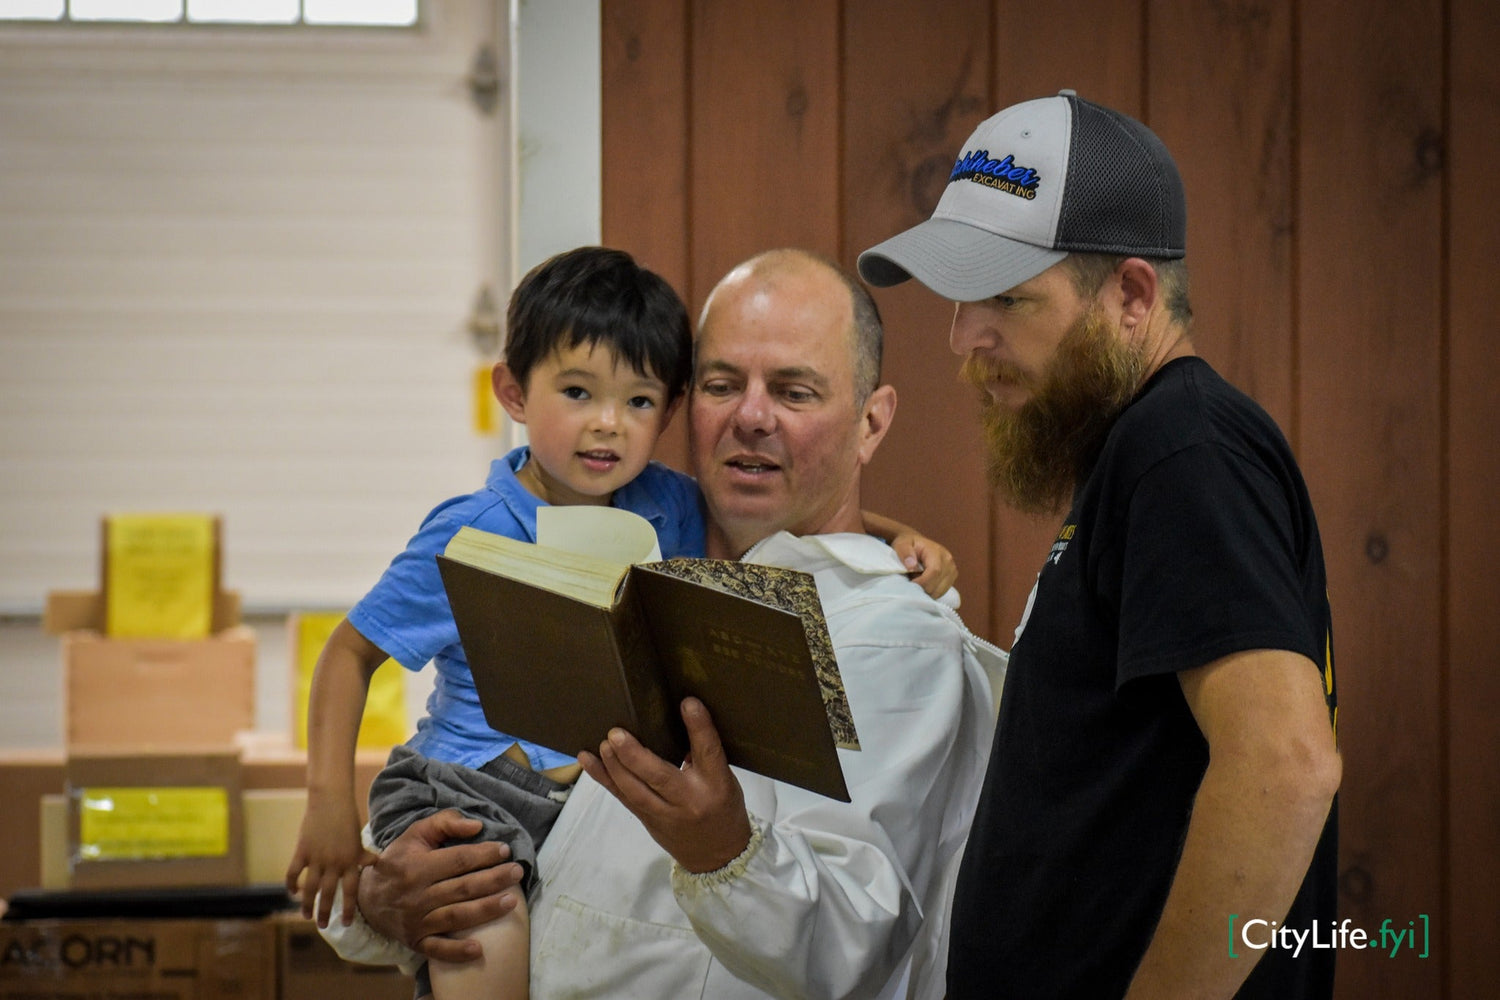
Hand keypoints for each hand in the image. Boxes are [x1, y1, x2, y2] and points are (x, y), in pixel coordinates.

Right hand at [286, 797, 378, 926]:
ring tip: (306, 916)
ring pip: (310, 888)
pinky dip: (291, 885)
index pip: (351, 891)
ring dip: (307, 904)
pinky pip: (293, 873)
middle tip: (322, 926)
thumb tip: (374, 862)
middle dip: (325, 912)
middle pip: (329, 894)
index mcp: (351, 861)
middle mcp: (335, 863)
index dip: (349, 909)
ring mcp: (317, 858)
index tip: (347, 923)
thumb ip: (362, 854)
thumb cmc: (347, 818)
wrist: (331, 800)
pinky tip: (292, 893)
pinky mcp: (302, 851)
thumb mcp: (357, 838)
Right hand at [359, 810, 525, 962]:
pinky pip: (437, 950)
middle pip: (461, 888)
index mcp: (416, 867)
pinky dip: (456, 952)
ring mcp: (416, 921)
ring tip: (512, 902)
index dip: (483, 855)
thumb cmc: (399, 860)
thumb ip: (445, 823)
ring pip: (455, 917)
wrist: (368, 897)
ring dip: (485, 911)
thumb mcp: (416, 834)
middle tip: (517, 872)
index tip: (505, 850)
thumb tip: (476, 826)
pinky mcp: (416, 942)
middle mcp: (416, 896)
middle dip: (493, 880)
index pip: (457, 860)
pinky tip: (478, 950)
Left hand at [580, 698, 753, 874]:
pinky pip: (622, 798)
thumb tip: (673, 723)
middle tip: (616, 733)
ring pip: (635, 790)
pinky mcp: (647, 821)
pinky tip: (587, 759)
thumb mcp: (724, 781)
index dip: (698, 728)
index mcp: (717, 785)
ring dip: (615, 766)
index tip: (687, 703)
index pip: (709, 753)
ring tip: (604, 744)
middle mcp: (689, 800)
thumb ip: (702, 757)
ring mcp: (666, 814)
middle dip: (634, 755)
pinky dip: (604, 778)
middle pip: (660, 776)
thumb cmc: (724, 809)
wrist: (718, 858)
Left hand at [890, 530, 957, 597]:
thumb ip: (905, 553)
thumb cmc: (909, 545)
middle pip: (938, 585)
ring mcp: (952, 571)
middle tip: (910, 583)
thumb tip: (912, 565)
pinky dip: (931, 593)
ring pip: (940, 591)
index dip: (922, 582)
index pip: (934, 572)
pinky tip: (923, 585)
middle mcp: (949, 562)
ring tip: (917, 582)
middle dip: (922, 589)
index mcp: (938, 552)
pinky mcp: (951, 578)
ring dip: (926, 592)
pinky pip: (941, 592)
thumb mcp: (902, 544)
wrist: (917, 544)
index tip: (910, 584)